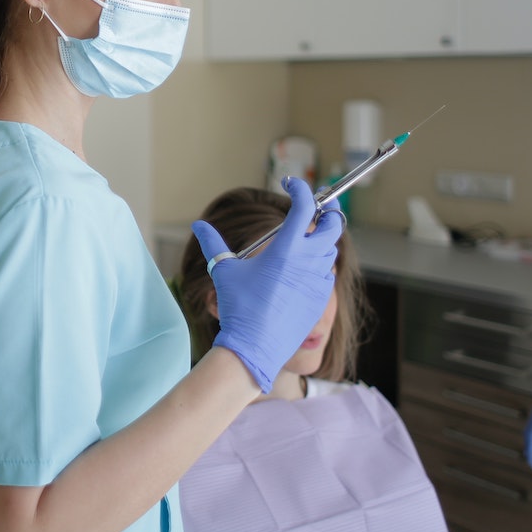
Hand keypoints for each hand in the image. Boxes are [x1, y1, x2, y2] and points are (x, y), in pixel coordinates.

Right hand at [191, 177, 341, 392]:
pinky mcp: (321, 298)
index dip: (301, 190)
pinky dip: (320, 266)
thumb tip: (198, 225)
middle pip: (333, 226)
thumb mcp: (223, 271)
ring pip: (330, 251)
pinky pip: (327, 275)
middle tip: (315, 210)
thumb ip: (212, 243)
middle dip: (328, 213)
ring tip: (305, 241)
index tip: (292, 185)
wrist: (255, 346)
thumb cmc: (238, 306)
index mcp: (285, 249)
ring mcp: (318, 281)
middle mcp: (307, 261)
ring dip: (322, 241)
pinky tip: (303, 271)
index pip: (304, 207)